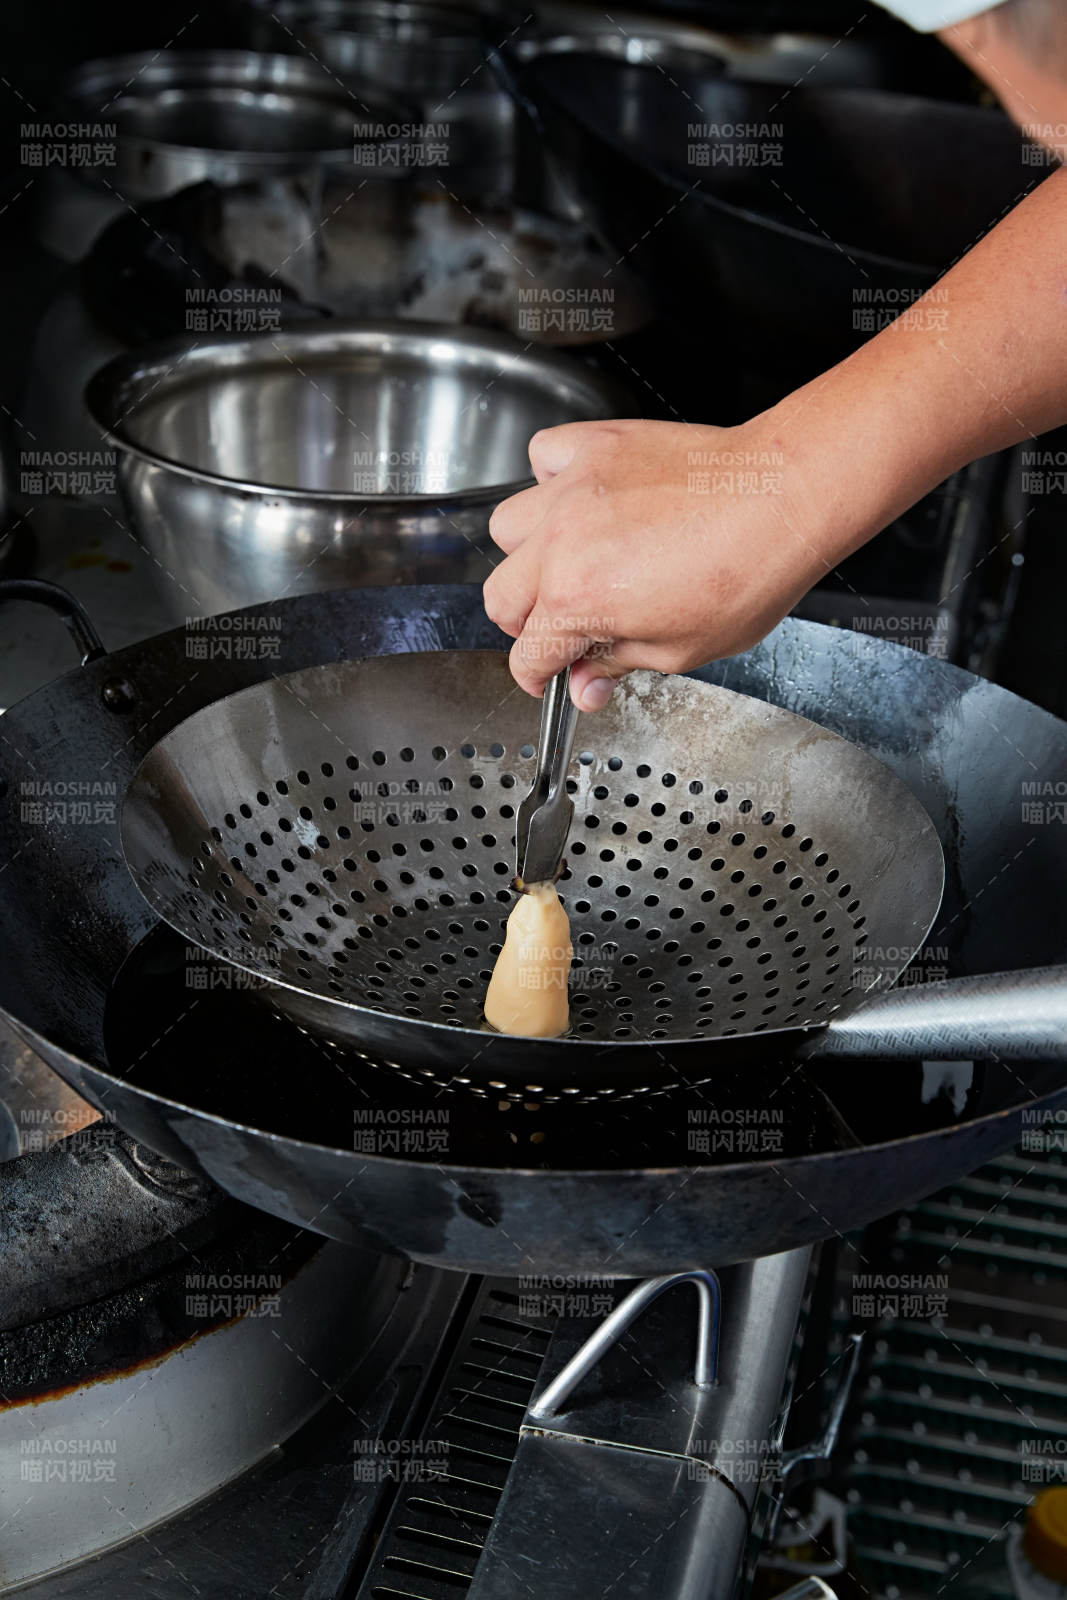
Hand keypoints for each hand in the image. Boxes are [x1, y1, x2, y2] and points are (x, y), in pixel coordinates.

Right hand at [483, 416, 831, 709]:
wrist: (782, 497)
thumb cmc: (746, 572)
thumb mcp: (681, 650)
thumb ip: (618, 664)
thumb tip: (587, 684)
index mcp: (577, 601)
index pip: (527, 655)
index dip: (538, 678)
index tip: (550, 678)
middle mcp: (561, 543)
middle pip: (500, 598)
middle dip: (526, 625)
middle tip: (562, 628)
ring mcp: (572, 489)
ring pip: (507, 527)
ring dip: (527, 554)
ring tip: (568, 561)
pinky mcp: (595, 446)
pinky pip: (541, 457)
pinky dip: (550, 480)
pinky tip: (580, 499)